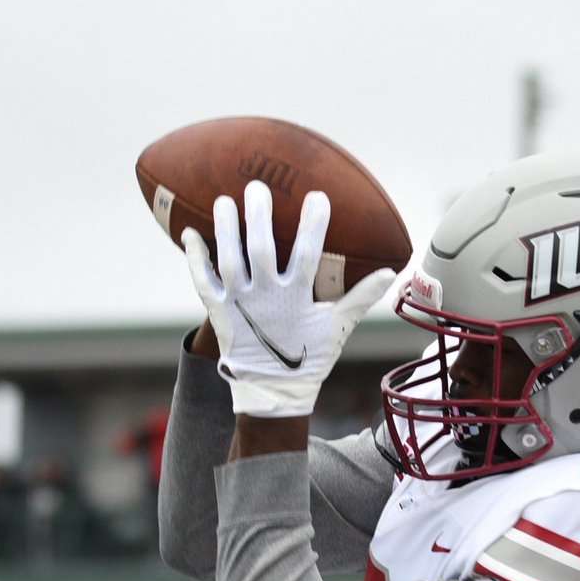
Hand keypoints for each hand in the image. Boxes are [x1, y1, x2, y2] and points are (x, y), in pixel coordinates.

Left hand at [182, 181, 396, 416]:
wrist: (274, 393)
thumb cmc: (309, 358)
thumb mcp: (337, 327)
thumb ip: (360, 297)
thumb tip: (390, 273)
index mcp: (296, 298)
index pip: (307, 254)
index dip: (313, 225)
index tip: (318, 196)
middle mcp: (266, 298)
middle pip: (260, 248)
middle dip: (259, 215)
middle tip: (258, 187)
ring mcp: (240, 305)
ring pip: (229, 258)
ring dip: (226, 228)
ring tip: (224, 200)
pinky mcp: (220, 313)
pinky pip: (202, 281)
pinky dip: (194, 257)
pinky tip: (188, 233)